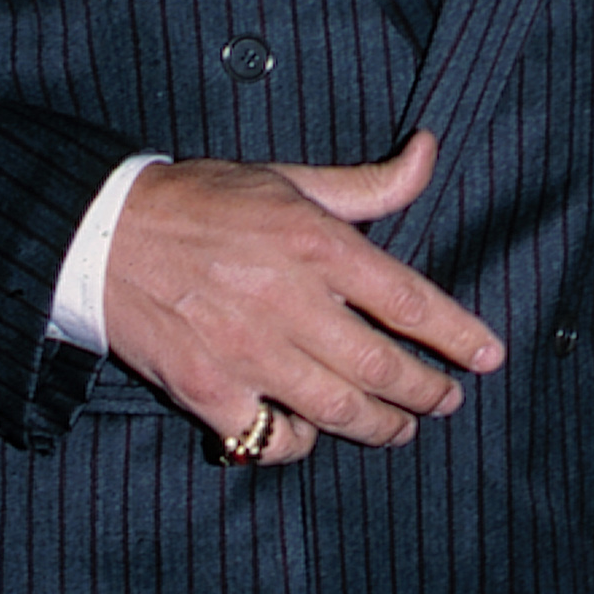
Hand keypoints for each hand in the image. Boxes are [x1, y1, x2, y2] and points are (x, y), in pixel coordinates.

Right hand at [104, 131, 502, 463]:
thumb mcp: (291, 179)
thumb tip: (430, 151)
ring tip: (402, 429)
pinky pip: (269, 438)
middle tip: (448, 401)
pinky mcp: (206, 390)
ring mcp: (247, 352)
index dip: (459, 337)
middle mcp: (288, 302)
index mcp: (316, 245)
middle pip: (383, 367)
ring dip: (382, 427)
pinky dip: (299, 443)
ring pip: (338, 409)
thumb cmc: (206, 202)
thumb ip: (370, 184)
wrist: (104, 232)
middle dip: (429, 393)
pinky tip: (314, 432)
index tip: (490, 358)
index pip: (410, 302)